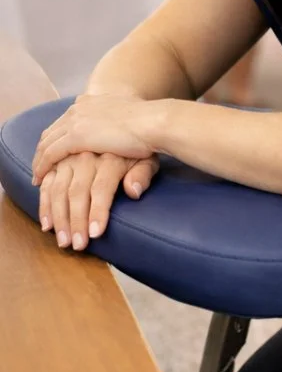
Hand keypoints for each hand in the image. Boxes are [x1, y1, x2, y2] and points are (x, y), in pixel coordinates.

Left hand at [32, 94, 159, 182]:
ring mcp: (76, 120)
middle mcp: (79, 108)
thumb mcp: (131, 125)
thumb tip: (117, 138)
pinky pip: (50, 154)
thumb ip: (119, 129)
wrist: (154, 121)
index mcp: (91, 102)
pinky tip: (40, 179)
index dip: (56, 138)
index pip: (65, 121)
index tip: (53, 153)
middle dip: (43, 150)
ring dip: (39, 161)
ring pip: (46, 143)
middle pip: (51, 131)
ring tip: (38, 178)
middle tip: (40, 168)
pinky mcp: (76, 136)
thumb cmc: (151, 125)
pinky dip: (42, 167)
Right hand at [39, 152, 158, 250]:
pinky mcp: (59, 159)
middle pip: (77, 192)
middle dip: (75, 221)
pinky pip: (48, 182)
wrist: (128, 126)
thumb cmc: (139, 151)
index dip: (98, 212)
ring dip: (58, 218)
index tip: (96, 234)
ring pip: (59, 189)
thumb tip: (133, 191)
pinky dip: (44, 203)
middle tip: (77, 245)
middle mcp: (87, 156)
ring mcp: (70, 157)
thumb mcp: (148, 161)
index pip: (101, 188)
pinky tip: (47, 223)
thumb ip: (142, 175)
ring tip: (62, 241)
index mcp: (109, 158)